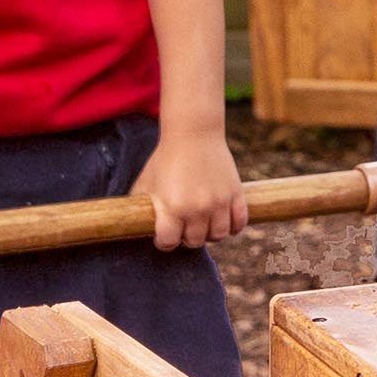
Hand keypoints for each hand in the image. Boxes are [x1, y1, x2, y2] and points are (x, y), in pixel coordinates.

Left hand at [135, 127, 246, 248]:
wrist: (193, 134)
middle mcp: (197, 208)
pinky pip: (239, 223)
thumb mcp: (146, 183)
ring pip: (219, 235)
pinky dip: (233, 226)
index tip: (165, 233)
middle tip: (184, 226)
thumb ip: (141, 207)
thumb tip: (138, 226)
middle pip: (195, 242)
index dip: (165, 241)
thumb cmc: (166, 159)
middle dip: (187, 237)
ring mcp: (219, 202)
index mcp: (172, 206)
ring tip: (204, 224)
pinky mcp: (236, 194)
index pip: (169, 242)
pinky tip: (223, 219)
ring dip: (210, 233)